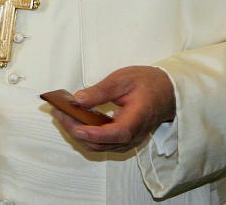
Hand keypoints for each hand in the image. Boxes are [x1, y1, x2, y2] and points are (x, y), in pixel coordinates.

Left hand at [50, 65, 175, 152]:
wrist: (167, 92)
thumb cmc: (147, 83)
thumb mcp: (123, 79)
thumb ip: (100, 91)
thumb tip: (78, 100)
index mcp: (138, 118)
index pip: (118, 133)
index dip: (96, 134)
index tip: (77, 128)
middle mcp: (134, 135)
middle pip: (103, 143)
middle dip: (77, 130)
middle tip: (58, 112)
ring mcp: (129, 140)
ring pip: (100, 146)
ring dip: (78, 134)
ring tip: (61, 115)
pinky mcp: (123, 139)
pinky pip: (102, 143)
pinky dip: (86, 134)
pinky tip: (73, 120)